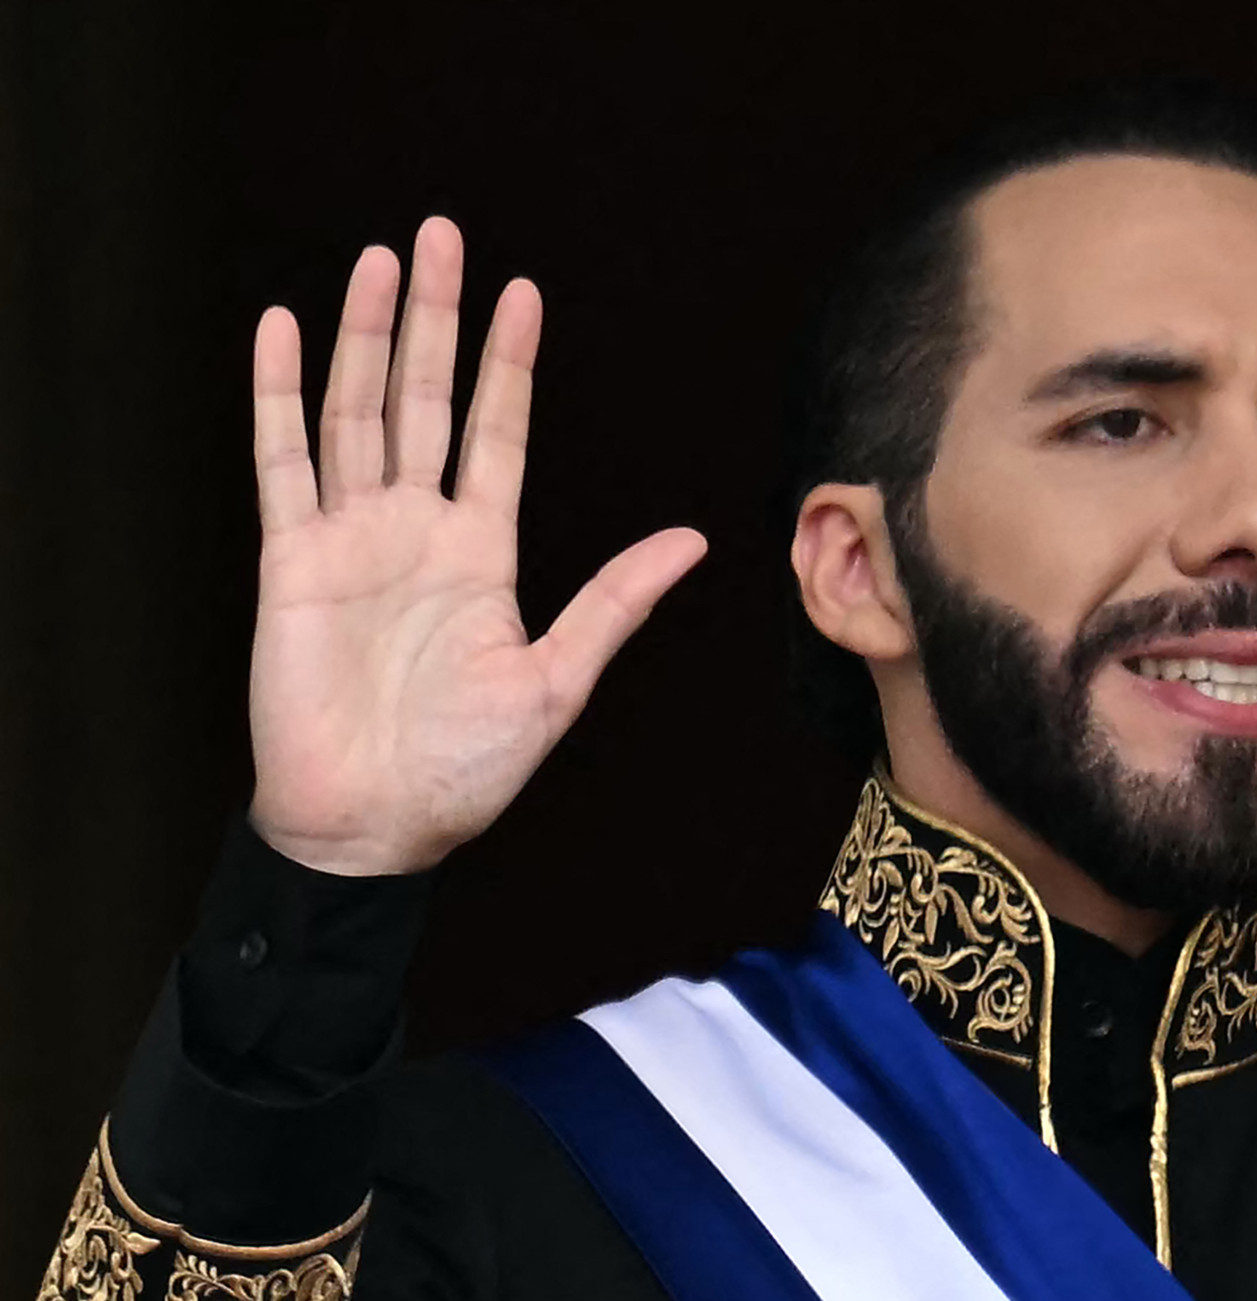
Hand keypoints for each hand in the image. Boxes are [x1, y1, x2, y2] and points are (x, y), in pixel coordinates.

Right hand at [246, 218, 705, 874]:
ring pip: (355, 412)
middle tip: (440, 235)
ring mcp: (351, 539)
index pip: (496, 433)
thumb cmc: (465, 771)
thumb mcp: (559, 679)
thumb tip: (694, 541)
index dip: (508, 364)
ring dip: (363, 335)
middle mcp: (415, 531)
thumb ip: (616, 601)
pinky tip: (282, 330)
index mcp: (480, 554)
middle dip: (433, 319)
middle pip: (422, 399)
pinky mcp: (292, 561)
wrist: (374, 825)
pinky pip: (282, 463)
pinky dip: (279, 396)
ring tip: (378, 260)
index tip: (523, 294)